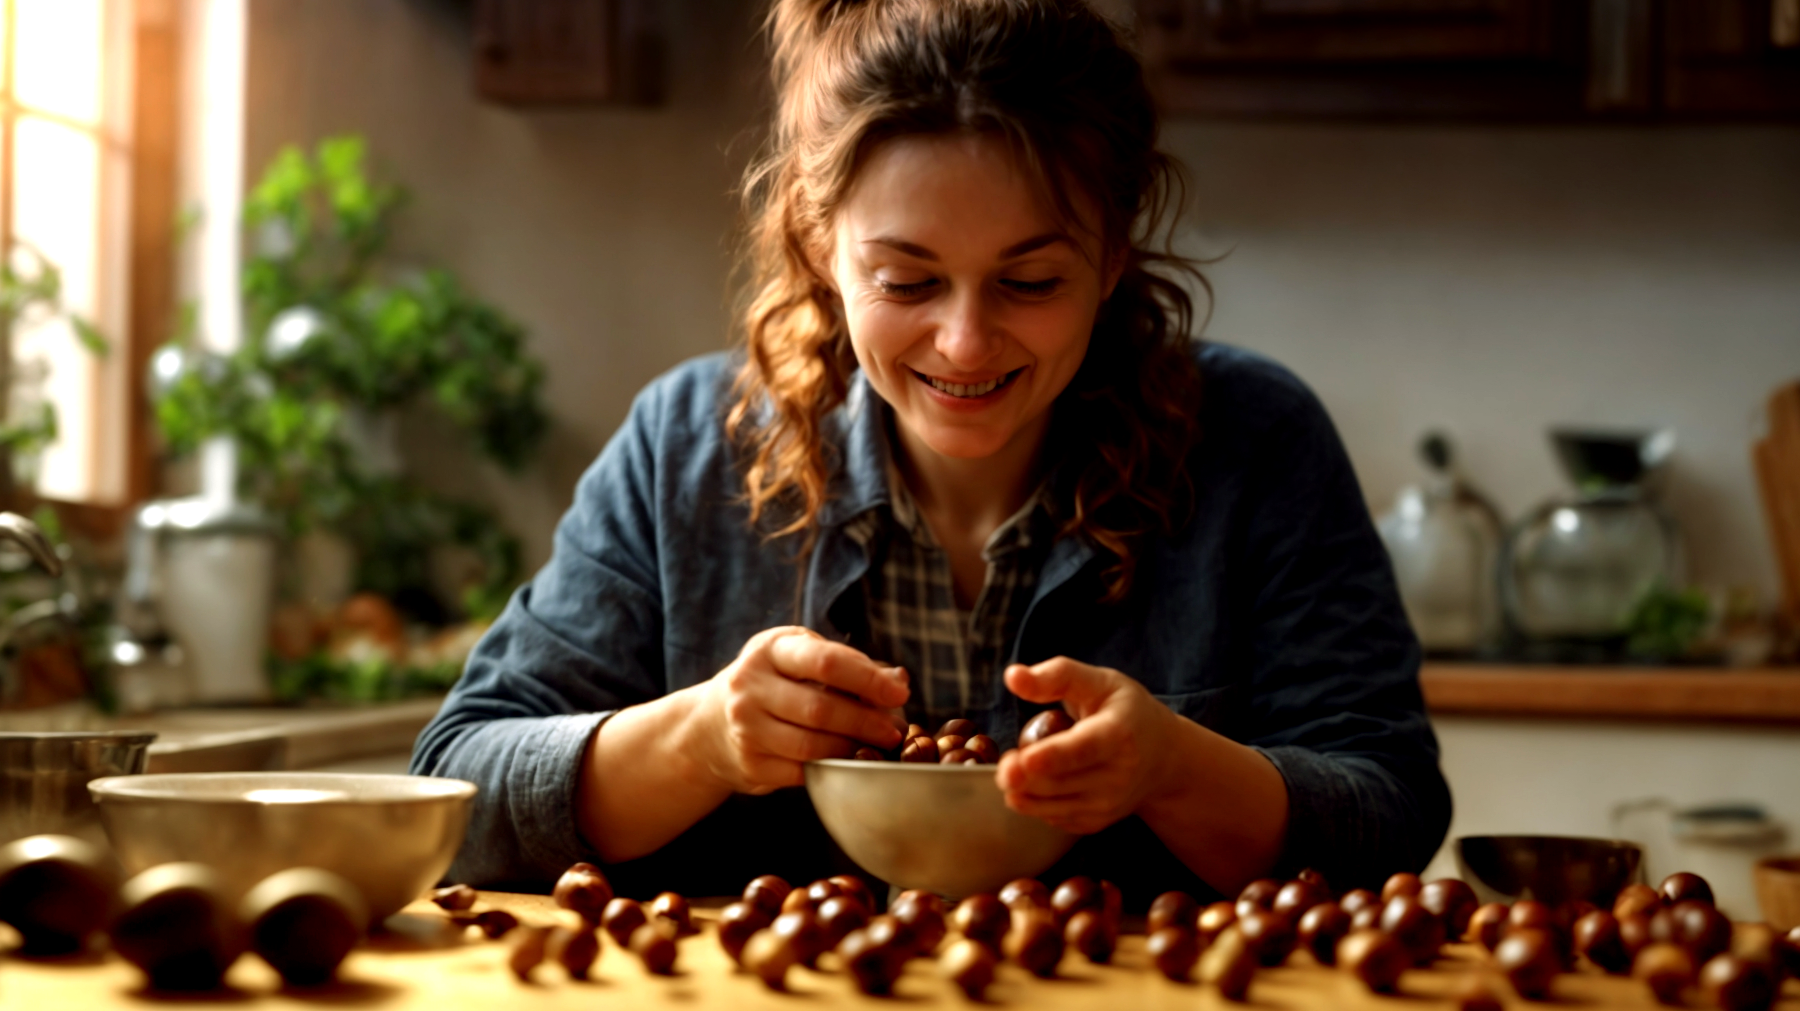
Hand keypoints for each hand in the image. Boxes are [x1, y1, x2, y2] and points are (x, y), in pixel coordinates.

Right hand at [687, 627, 907, 794]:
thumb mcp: (798, 657)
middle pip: (820, 708)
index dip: (868, 679)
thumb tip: (898, 680)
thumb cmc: (772, 683)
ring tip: (875, 747)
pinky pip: (801, 772)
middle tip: (895, 731)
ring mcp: (745, 727)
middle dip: (866, 721)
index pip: (825, 661)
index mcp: (770, 649)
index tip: (899, 693)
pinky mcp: (749, 763)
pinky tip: (847, 764)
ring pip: (811, 746)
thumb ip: (846, 665)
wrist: (709, 725)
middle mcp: (750, 685)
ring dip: (852, 749)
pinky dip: (830, 770)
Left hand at [995, 657, 1179, 834]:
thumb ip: (1057, 675)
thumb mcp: (1099, 681)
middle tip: (1005, 761)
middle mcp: (1118, 774)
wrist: (1163, 756)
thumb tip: (1012, 676)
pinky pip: (1053, 818)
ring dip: (1022, 790)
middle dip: (1022, 775)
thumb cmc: (1126, 711)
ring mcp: (1109, 804)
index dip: (1052, 756)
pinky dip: (1036, 803)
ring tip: (1015, 768)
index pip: (1083, 749)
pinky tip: (1038, 784)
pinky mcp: (1097, 822)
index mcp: (1119, 733)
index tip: (1024, 760)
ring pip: (1050, 805)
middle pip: (1058, 782)